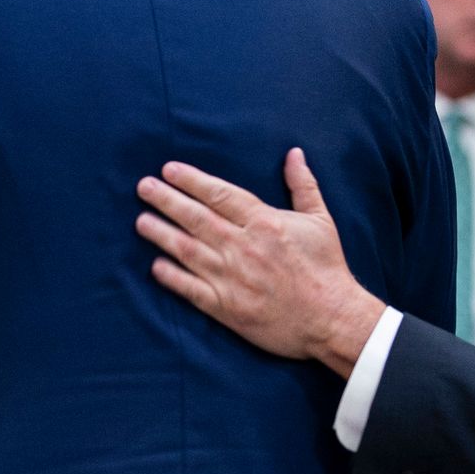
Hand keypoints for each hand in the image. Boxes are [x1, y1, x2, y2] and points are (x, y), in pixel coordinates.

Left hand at [135, 148, 384, 376]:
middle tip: (143, 187)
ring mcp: (233, 278)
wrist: (333, 320)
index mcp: (264, 222)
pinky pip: (192, 289)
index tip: (168, 170)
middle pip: (196, 218)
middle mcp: (243, 247)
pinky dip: (172, 277)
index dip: (191, 180)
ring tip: (141, 220)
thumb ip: (303, 185)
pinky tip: (155, 266)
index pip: (219, 194)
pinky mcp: (228, 308)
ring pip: (188, 250)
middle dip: (166, 200)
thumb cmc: (327, 269)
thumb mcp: (321, 221)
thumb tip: (294, 153)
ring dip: (161, 234)